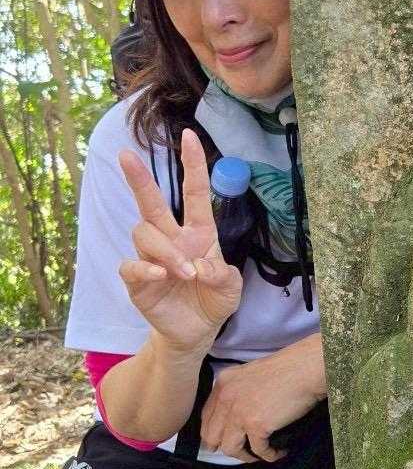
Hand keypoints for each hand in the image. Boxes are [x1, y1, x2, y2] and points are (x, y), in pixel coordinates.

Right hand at [117, 128, 241, 351]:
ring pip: (145, 234)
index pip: (194, 192)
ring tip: (186, 272)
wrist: (196, 333)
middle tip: (125, 154)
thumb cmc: (213, 301)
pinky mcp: (137, 280)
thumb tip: (200, 266)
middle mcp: (172, 239)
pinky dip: (144, 266)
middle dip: (138, 178)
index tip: (188, 135)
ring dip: (166, 250)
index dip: (192, 164)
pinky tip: (159, 274)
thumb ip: (223, 275)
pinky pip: (131, 265)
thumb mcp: (231, 288)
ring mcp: (151, 257)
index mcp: (199, 233)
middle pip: (151, 202)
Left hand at [200, 347, 321, 461]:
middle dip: (225, 448)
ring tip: (260, 454)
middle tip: (240, 453)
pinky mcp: (257, 425)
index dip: (213, 433)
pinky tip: (279, 452)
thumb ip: (236, 392)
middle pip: (211, 436)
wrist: (304, 368)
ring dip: (245, 456)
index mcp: (223, 383)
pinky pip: (258, 450)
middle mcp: (226, 398)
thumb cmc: (285, 368)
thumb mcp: (249, 374)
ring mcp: (239, 413)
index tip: (222, 441)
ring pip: (230, 448)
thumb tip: (235, 417)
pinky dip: (270, 455)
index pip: (206, 417)